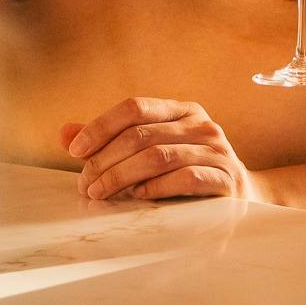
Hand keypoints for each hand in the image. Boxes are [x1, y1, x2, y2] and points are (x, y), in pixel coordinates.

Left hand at [62, 97, 261, 202]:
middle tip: (85, 184)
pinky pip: (184, 177)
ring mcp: (216, 150)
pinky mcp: (225, 178)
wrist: (240, 197)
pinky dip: (155, 187)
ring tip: (100, 193)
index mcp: (182, 111)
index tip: (76, 151)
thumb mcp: (150, 151)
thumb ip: (110, 142)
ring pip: (158, 156)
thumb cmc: (186, 172)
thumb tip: (65, 133)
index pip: (135, 107)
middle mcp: (202, 124)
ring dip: (121, 176)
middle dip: (105, 160)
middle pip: (142, 134)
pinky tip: (137, 196)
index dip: (101, 125)